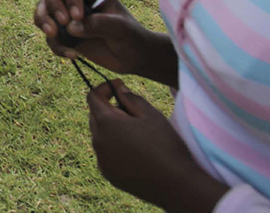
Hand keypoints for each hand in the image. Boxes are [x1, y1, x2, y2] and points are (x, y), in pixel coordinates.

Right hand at [34, 0, 151, 74]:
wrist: (131, 57)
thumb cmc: (131, 37)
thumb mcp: (120, 29)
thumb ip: (98, 24)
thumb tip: (71, 27)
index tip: (77, 17)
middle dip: (52, 5)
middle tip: (62, 22)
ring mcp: (68, 16)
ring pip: (43, 9)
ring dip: (43, 21)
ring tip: (53, 35)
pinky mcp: (63, 34)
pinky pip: (49, 35)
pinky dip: (56, 45)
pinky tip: (73, 55)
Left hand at [87, 80, 226, 210]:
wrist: (176, 184)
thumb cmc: (165, 145)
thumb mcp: (150, 114)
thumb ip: (131, 98)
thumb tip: (118, 91)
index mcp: (106, 122)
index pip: (93, 96)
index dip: (105, 87)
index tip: (119, 85)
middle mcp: (98, 141)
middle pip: (95, 116)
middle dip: (109, 108)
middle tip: (132, 111)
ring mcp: (102, 159)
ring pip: (100, 135)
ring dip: (112, 129)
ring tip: (136, 133)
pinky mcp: (108, 173)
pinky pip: (105, 153)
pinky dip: (114, 147)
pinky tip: (135, 151)